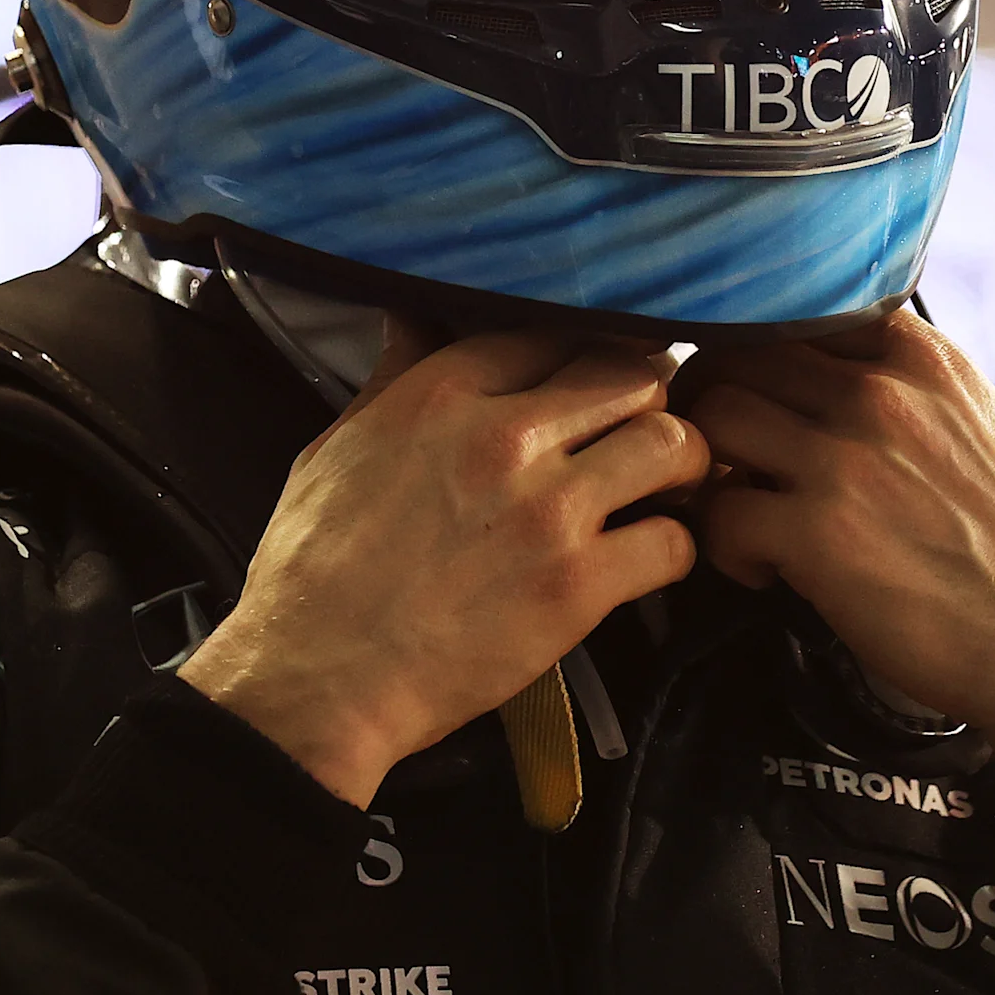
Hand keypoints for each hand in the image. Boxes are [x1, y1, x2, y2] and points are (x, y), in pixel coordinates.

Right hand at [181, 317, 707, 805]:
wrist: (316, 679)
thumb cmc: (313, 569)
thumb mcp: (336, 448)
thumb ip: (392, 377)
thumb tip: (411, 314)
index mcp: (443, 394)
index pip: (554, 333)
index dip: (585, 353)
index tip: (597, 380)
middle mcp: (505, 437)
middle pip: (631, 374)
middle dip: (649, 400)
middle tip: (645, 430)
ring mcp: (548, 511)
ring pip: (672, 442)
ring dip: (681, 464)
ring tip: (668, 487)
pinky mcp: (578, 587)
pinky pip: (673, 543)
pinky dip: (676, 550)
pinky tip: (651, 559)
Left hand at [683, 312, 994, 796]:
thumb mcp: (973, 423)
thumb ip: (901, 381)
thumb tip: (814, 365)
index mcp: (921, 357)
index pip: (795, 307)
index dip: (755, 348)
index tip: (752, 391)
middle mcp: (882, 392)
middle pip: (736, 353)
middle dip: (712, 401)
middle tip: (722, 454)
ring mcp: (847, 458)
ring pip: (713, 416)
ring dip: (708, 466)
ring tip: (739, 509)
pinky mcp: (817, 533)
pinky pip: (720, 512)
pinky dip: (725, 546)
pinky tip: (765, 570)